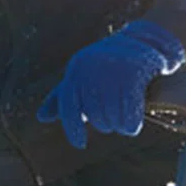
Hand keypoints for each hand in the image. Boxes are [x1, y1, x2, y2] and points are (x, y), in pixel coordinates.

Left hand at [36, 21, 184, 149]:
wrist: (144, 41)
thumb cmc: (107, 66)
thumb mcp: (82, 76)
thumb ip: (62, 97)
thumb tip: (41, 117)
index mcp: (76, 69)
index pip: (68, 106)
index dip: (73, 128)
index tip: (80, 144)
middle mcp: (91, 68)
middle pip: (95, 116)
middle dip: (106, 123)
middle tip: (115, 119)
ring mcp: (112, 70)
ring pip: (112, 118)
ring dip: (120, 125)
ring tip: (125, 118)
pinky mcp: (134, 75)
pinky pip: (129, 115)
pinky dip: (131, 124)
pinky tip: (133, 123)